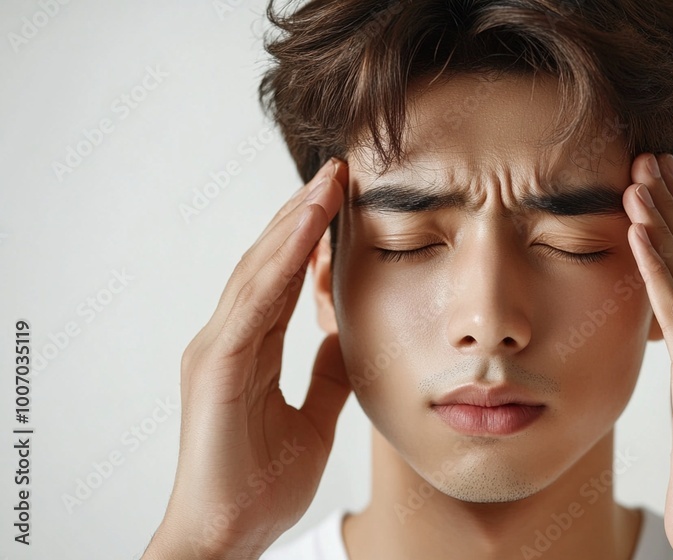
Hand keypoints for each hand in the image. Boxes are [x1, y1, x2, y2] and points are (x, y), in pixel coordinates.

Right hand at [144, 158, 352, 558]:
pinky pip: (254, 305)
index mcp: (248, 350)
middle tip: (337, 172)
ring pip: (259, 273)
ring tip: (327, 185)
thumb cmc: (260, 484)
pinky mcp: (217, 368)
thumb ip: (325, 373)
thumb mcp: (313, 418)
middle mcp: (227, 340)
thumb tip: (348, 335)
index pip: (284, 280)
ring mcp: (217, 350)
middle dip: (302, 215)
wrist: (227, 535)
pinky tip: (307, 233)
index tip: (344, 200)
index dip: (311, 237)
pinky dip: (280, 265)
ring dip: (294, 225)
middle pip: (268, 263)